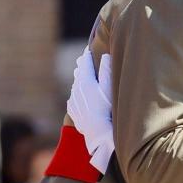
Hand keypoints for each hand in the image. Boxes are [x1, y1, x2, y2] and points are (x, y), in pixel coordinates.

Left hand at [67, 47, 114, 172]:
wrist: (97, 133)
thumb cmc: (106, 109)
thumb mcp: (109, 88)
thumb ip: (107, 71)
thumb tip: (105, 55)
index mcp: (86, 81)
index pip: (85, 63)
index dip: (87, 55)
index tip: (87, 49)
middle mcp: (76, 89)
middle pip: (78, 73)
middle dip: (82, 66)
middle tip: (82, 60)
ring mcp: (74, 100)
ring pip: (75, 85)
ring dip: (79, 79)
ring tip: (80, 75)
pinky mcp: (73, 110)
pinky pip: (73, 98)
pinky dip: (76, 93)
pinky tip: (78, 95)